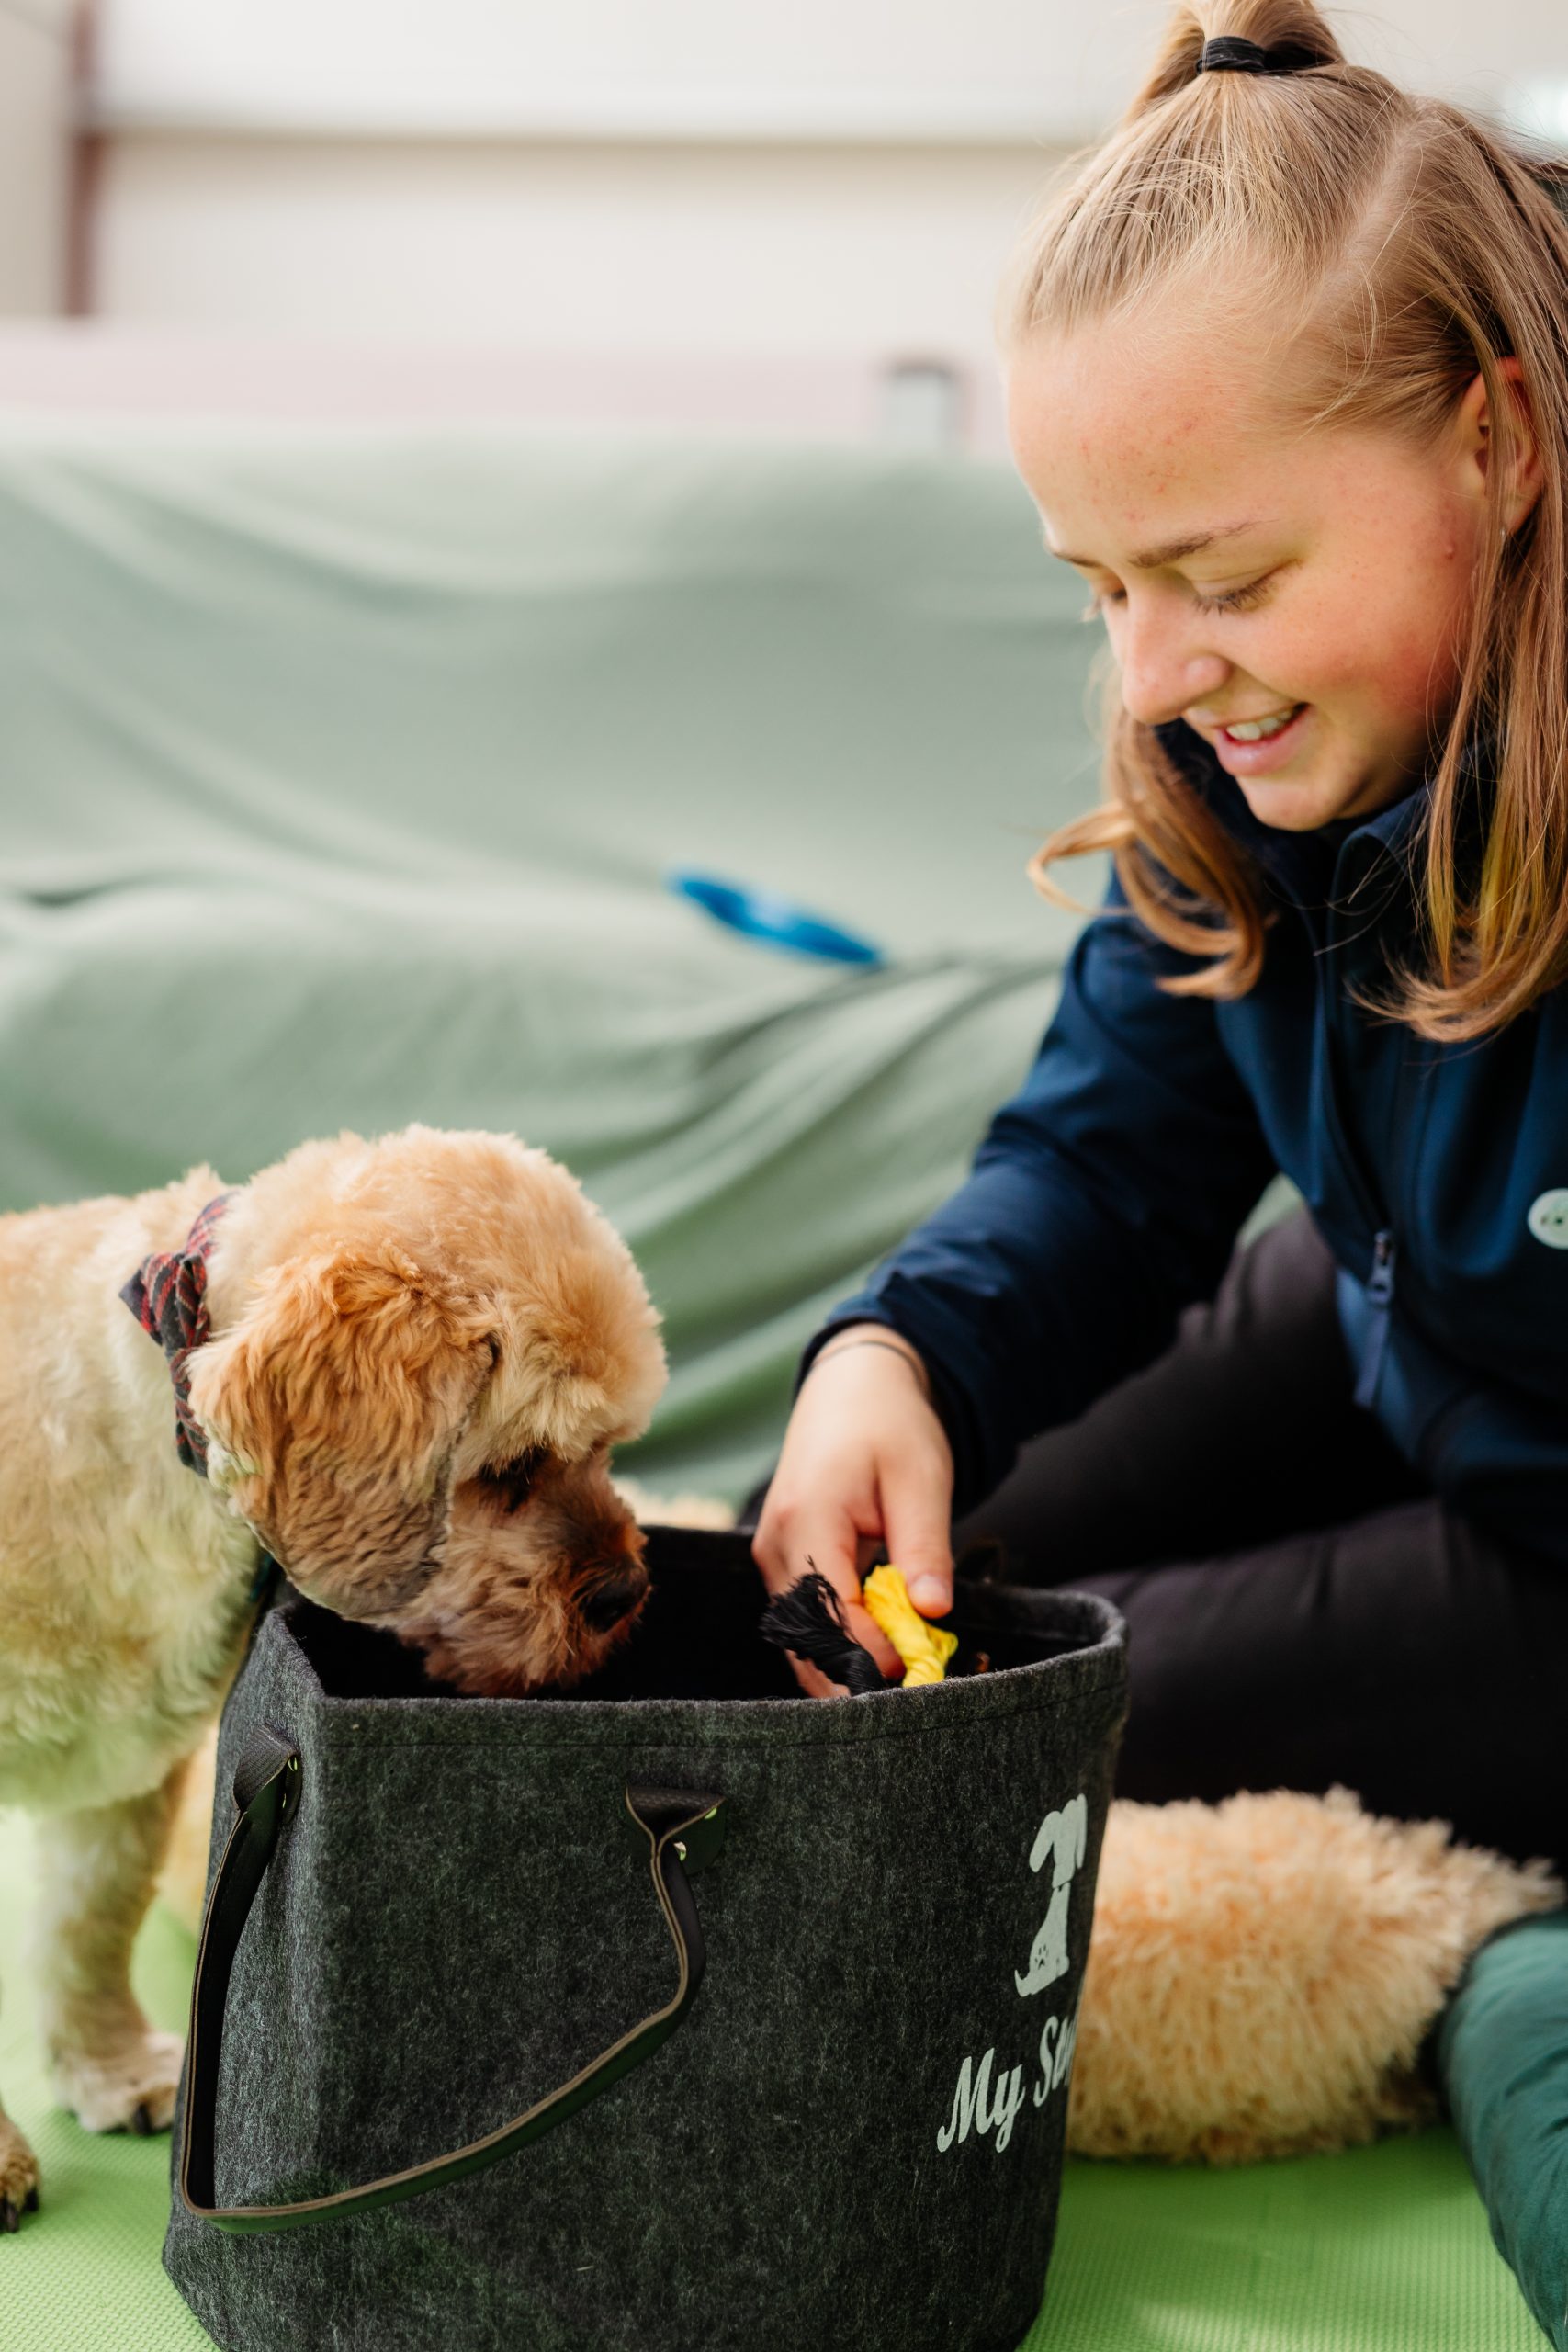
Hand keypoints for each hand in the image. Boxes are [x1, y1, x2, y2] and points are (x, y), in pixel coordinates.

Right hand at [752, 1328, 954, 1695]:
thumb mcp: (921, 1480)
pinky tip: (881, 1655)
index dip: (871, 1654)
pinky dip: (839, 1643)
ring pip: (800, 1637)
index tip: (919, 1675)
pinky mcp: (783, 1562)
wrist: (853, 1388)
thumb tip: (932, 1612)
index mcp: (807, 1517)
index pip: (828, 1612)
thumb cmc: (890, 1426)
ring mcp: (773, 1555)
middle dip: (854, 1676)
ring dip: (846, 1665)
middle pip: (804, 1637)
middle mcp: (775, 1543)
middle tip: (912, 1698)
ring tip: (901, 1684)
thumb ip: (923, 1547)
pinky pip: (804, 1619)